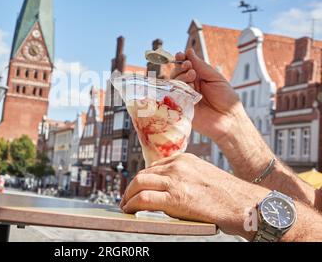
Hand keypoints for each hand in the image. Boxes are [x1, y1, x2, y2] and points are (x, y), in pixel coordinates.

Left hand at [120, 153, 268, 238]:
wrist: (246, 205)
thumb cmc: (230, 196)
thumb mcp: (204, 176)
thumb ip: (186, 177)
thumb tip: (170, 189)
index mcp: (185, 160)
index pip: (155, 166)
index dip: (144, 178)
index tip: (139, 187)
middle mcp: (178, 166)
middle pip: (143, 173)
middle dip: (132, 186)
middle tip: (127, 197)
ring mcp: (175, 180)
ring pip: (139, 182)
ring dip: (128, 195)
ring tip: (126, 205)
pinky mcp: (175, 198)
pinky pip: (144, 198)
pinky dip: (132, 204)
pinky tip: (129, 210)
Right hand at [167, 48, 243, 141]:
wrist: (228, 120)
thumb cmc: (226, 99)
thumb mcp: (215, 78)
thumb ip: (201, 66)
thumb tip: (189, 51)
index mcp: (199, 78)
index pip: (185, 66)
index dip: (181, 59)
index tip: (181, 55)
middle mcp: (190, 86)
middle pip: (177, 73)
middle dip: (181, 67)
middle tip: (191, 69)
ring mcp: (184, 96)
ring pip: (174, 82)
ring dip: (181, 76)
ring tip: (192, 77)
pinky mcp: (180, 107)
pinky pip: (172, 95)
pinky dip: (177, 89)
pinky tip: (187, 88)